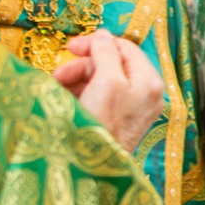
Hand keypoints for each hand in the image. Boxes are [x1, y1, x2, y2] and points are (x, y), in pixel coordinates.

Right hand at [54, 33, 165, 153]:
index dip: (97, 43)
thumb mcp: (106, 80)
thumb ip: (106, 52)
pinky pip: (96, 96)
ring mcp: (130, 108)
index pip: (125, 47)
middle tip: (59, 74)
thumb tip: (103, 35)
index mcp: (149, 81)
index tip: (72, 46)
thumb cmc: (103, 124)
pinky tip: (61, 98)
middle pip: (110, 63)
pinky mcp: (115, 120)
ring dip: (75, 79)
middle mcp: (144, 94)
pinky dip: (78, 93)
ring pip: (99, 80)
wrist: (92, 169)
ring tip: (56, 88)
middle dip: (82, 66)